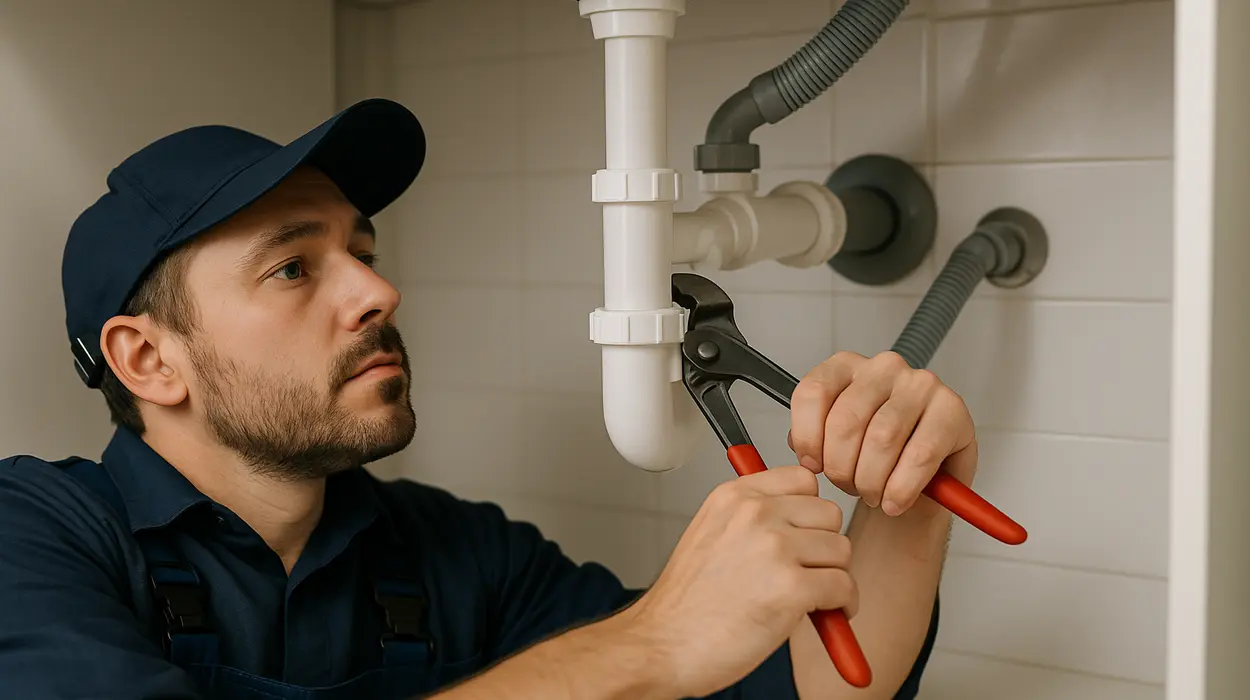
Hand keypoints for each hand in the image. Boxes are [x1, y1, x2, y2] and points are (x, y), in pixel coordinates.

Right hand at [623, 466, 854, 698]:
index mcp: (734, 497)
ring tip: (811, 597)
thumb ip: (751, 517)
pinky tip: (821, 615)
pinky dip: (841, 606)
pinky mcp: (791, 587)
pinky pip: (844, 587)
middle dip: (824, 546)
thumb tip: (803, 521)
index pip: (803, 478)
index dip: (810, 510)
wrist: (663, 646)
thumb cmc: (686, 602)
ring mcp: (774, 548)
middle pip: (829, 514)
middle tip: (809, 571)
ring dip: (834, 577)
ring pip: (841, 550)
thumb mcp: (710, 534)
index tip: (808, 532)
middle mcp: (754, 514)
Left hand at [788, 350, 976, 517]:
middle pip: (846, 420)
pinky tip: (895, 501)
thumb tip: (806, 455)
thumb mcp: (833, 443)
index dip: (808, 438)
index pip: (813, 393)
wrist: (921, 480)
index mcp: (845, 366)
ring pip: (882, 438)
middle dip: (841, 468)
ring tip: (873, 495)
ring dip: (871, 480)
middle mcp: (883, 368)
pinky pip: (919, 455)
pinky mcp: (951, 410)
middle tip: (848, 487)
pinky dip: (902, 487)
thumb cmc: (874, 457)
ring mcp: (920, 384)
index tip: (813, 465)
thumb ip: (811, 440)